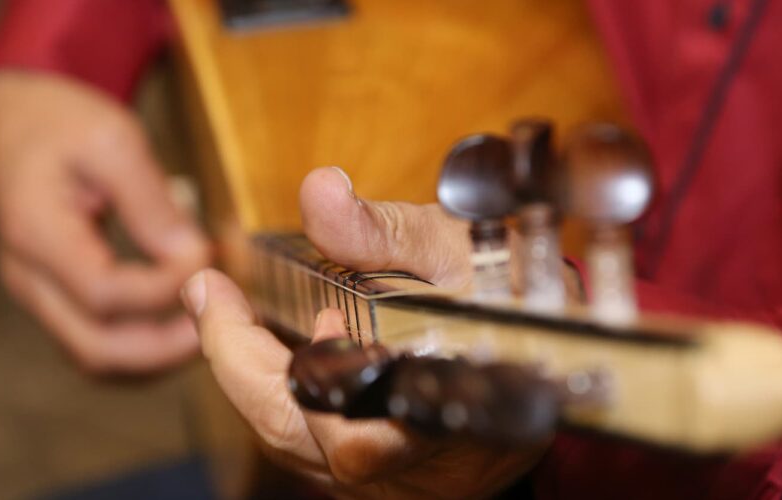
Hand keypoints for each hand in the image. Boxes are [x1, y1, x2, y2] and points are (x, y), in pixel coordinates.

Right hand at [0, 70, 210, 374]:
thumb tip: (192, 256)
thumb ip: (151, 202)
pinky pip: (99, 344)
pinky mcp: (57, 299)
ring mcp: (39, 294)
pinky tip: (184, 324)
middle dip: (166, 347)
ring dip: (157, 356)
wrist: (20, 119)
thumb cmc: (64, 122)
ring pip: (97, 357)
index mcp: (34, 232)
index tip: (208, 256)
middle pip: (95, 348)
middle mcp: (28, 277)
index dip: (164, 288)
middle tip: (221, 320)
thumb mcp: (113, 140)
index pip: (103, 292)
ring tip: (210, 325)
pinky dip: (143, 347)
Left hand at [181, 167, 543, 497]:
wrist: (571, 352)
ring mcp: (401, 477)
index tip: (211, 288)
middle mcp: (417, 467)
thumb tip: (321, 193)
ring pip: (299, 445)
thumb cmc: (520, 299)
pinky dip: (288, 394)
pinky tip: (287, 348)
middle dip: (240, 364)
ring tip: (242, 314)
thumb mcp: (461, 251)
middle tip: (215, 297)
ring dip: (259, 379)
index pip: (323, 410)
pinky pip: (317, 444)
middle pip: (294, 436)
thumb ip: (388, 232)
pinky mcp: (392, 473)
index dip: (250, 357)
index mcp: (439, 415)